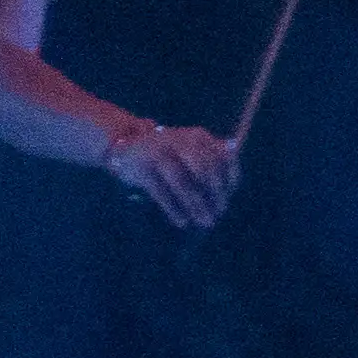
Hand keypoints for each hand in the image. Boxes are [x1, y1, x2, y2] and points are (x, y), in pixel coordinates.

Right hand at [104, 120, 240, 229]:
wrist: (127, 147)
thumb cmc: (168, 155)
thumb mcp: (192, 152)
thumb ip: (213, 164)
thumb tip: (230, 187)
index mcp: (198, 136)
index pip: (220, 158)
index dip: (228, 180)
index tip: (229, 198)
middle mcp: (180, 140)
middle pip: (203, 168)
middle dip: (214, 194)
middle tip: (219, 214)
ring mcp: (158, 152)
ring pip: (182, 182)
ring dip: (196, 204)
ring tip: (204, 221)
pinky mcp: (142, 167)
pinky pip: (161, 191)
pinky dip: (173, 208)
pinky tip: (182, 221)